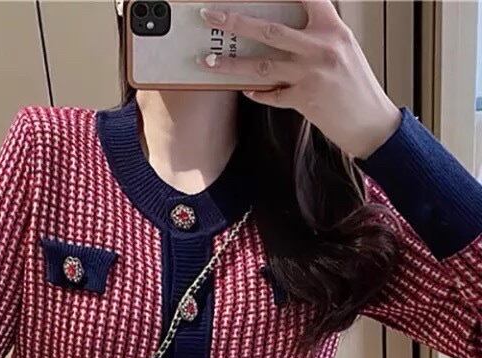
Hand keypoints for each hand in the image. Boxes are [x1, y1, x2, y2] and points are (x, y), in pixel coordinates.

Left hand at [197, 0, 402, 158]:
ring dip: (231, 64)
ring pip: (261, 66)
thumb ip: (318, 34)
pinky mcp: (304, 100)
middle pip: (270, 31)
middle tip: (211, 15)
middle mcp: (321, 48)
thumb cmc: (356, 84)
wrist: (371, 122)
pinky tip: (243, 89)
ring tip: (206, 61)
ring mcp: (310, 75)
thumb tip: (285, 27)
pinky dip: (256, 92)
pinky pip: (271, 95)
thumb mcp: (343, 49)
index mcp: (333, 29)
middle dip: (235, 21)